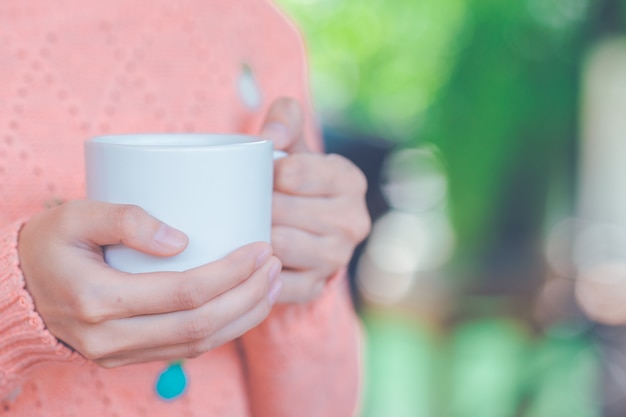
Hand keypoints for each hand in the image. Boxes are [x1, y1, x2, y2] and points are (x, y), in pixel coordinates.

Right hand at [18, 200, 280, 366]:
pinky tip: (245, 307)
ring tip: (273, 285)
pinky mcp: (128, 357)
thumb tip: (182, 240)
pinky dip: (223, 330)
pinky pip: (186, 350)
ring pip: (198, 345)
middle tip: (276, 265)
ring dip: (244, 317)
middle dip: (249, 296)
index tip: (261, 248)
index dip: (232, 273)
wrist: (18, 288)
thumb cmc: (50, 243)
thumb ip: (126, 219)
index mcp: (98, 300)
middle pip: (201, 325)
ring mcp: (120, 353)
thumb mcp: (77, 215)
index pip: (185, 293)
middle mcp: (111, 337)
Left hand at [259, 98, 370, 302]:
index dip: (265, 174)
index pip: (294, 173)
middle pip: (283, 212)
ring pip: (280, 246)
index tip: (257, 176)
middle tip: (238, 203)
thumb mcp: (296, 144)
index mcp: (349, 180)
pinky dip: (258, 270)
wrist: (307, 228)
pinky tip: (249, 258)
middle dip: (255, 207)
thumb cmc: (294, 179)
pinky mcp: (317, 286)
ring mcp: (337, 258)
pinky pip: (279, 282)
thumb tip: (271, 136)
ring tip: (241, 227)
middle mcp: (353, 221)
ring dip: (254, 237)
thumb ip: (286, 118)